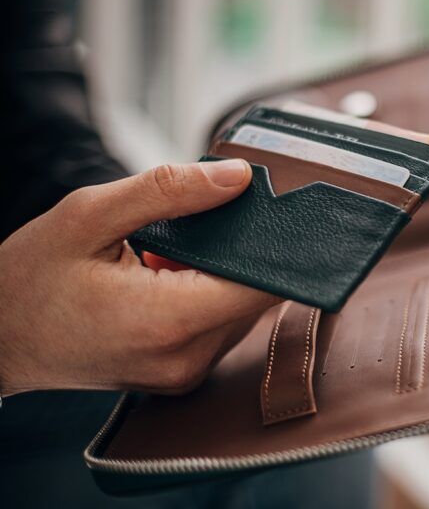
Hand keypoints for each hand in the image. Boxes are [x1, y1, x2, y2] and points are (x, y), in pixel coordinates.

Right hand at [0, 160, 279, 396]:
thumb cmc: (29, 280)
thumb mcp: (89, 215)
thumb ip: (170, 191)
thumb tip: (239, 177)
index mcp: (168, 321)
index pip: (263, 284)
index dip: (277, 245)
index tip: (275, 210)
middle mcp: (187, 357)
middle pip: (256, 295)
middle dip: (242, 251)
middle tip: (208, 217)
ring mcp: (186, 373)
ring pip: (240, 310)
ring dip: (221, 273)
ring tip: (170, 252)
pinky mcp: (182, 374)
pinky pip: (218, 325)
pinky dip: (206, 294)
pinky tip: (167, 275)